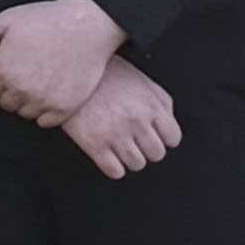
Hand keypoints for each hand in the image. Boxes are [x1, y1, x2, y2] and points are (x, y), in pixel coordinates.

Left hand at [0, 0, 125, 125]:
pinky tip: (54, 93)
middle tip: (29, 73)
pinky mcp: (64, 108)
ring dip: (30, 103)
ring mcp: (43, 101)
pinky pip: (46, 122)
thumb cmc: (47, 19)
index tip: (12, 70)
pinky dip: (48, 112)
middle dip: (13, 92)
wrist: (88, 25)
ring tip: (43, 81)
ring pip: (25, 114)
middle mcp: (20, 90)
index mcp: (2, 71)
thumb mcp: (6, 20)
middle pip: (6, 104)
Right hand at [59, 60, 182, 178]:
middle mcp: (137, 122)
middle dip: (147, 148)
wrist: (71, 72)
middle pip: (156, 154)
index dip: (164, 137)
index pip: (173, 138)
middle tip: (136, 140)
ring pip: (137, 164)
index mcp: (151, 106)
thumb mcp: (142, 81)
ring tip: (121, 146)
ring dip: (130, 158)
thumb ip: (161, 102)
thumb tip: (168, 125)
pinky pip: (115, 171)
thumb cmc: (106, 75)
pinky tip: (109, 155)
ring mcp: (116, 134)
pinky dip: (114, 167)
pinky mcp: (94, 144)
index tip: (155, 135)